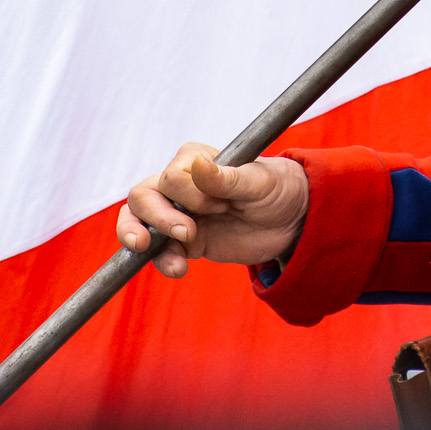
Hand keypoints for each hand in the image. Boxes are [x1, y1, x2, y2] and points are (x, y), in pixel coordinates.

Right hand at [117, 143, 309, 277]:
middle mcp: (181, 184)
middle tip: (188, 232)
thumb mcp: (259, 182)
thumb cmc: (277, 189)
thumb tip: (198, 165)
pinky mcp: (185, 240)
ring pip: (138, 221)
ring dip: (140, 237)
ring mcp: (179, 213)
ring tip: (155, 252)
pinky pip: (158, 251)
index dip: (191, 196)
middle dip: (159, 217)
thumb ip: (227, 177)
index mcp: (195, 160)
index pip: (171, 177)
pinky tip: (178, 269)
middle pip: (143, 196)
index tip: (221, 205)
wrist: (292, 220)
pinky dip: (162, 261)